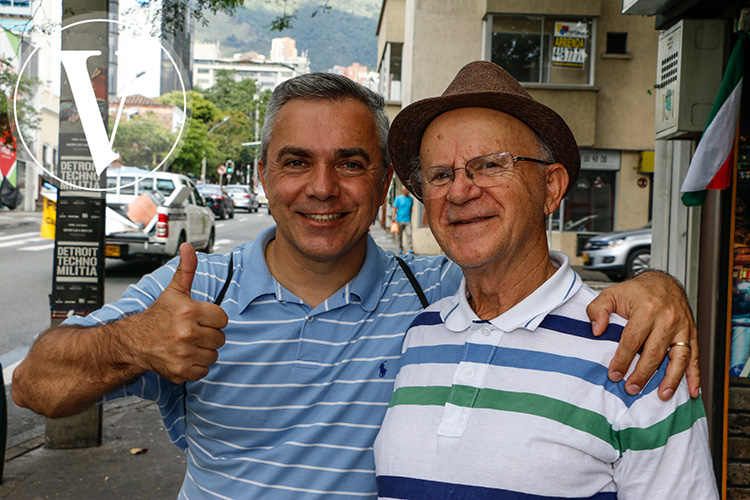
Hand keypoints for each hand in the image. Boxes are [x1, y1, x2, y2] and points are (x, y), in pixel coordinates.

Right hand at [121, 243, 227, 382]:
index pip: (223, 319)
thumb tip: (189, 248)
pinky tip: (185, 355)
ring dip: (204, 350)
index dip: (212, 319)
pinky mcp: (180, 371)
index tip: (199, 318)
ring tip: (188, 343)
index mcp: (189, 312)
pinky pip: (204, 370)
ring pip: (214, 354)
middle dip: (209, 335)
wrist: (135, 341)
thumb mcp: (174, 291)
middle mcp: (187, 333)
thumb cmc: (158, 316)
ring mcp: (183, 353)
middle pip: (220, 338)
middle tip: (192, 331)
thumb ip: (186, 269)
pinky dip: (197, 365)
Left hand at [586, 270, 698, 400]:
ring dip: (671, 379)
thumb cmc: (637, 291)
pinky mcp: (691, 333)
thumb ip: (598, 310)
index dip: (622, 359)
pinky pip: (694, 356)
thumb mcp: (611, 294)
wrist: (664, 282)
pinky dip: (695, 375)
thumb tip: (596, 330)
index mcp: (647, 309)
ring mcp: (682, 327)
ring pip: (678, 357)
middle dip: (642, 374)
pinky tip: (693, 389)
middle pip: (654, 352)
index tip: (614, 374)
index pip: (632, 340)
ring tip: (662, 395)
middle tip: (632, 388)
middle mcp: (667, 319)